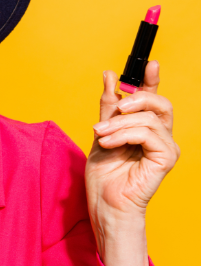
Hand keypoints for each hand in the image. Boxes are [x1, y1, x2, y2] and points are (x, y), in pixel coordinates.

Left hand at [85, 61, 179, 265]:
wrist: (104, 202)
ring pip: (150, 118)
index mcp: (143, 127)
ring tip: (101, 135)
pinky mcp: (165, 159)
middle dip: (135, 99)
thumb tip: (110, 75)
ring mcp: (165, 147)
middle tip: (114, 110)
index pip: (152, 97)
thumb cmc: (104, 173)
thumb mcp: (101, 131)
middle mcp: (158, 135)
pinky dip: (125, 134)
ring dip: (120, 124)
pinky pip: (149, 134)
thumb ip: (108, 106)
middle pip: (159, 103)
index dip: (152, 79)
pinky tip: (109, 143)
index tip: (149, 62)